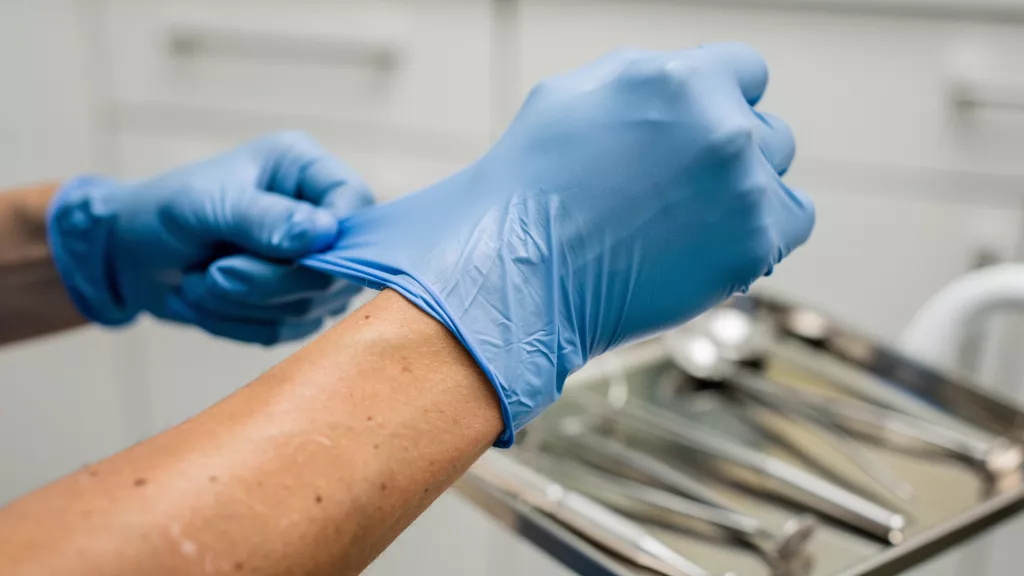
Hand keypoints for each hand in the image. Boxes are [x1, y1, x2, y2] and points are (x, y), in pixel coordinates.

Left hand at [49, 132, 372, 343]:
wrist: (128, 258)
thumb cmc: (163, 213)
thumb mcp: (205, 205)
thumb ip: (264, 218)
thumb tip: (322, 234)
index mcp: (306, 172)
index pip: (356, 203)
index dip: (336, 237)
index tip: (290, 252)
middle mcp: (320, 218)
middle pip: (338, 268)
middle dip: (269, 281)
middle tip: (215, 273)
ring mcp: (314, 265)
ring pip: (311, 307)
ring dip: (245, 304)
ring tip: (201, 280)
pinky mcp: (298, 305)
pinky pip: (288, 332)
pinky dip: (240, 324)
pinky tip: (209, 299)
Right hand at [302, 44, 814, 444]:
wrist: (519, 274)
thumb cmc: (529, 189)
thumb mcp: (571, 95)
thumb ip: (642, 76)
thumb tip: (679, 79)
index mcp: (680, 79)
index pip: (745, 71)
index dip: (719, 102)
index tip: (696, 135)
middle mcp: (722, 125)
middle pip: (764, 128)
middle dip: (728, 152)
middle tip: (679, 190)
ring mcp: (742, 187)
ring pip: (776, 175)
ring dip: (745, 193)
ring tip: (688, 222)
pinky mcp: (752, 243)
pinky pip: (791, 223)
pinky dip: (763, 233)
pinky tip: (716, 244)